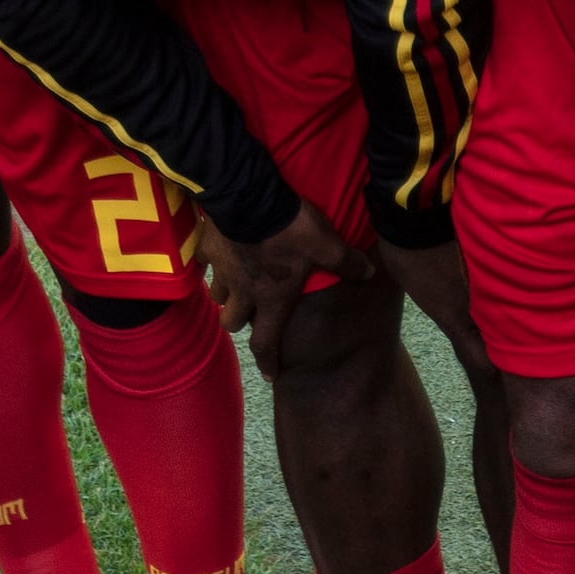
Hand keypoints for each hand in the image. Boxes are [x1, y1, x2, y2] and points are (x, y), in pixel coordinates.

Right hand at [190, 205, 365, 370]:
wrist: (249, 198)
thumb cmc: (290, 231)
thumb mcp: (326, 246)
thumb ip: (347, 262)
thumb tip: (369, 273)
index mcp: (271, 300)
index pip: (265, 343)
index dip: (267, 362)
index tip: (269, 375)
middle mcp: (243, 292)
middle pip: (231, 323)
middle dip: (240, 323)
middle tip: (251, 316)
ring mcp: (222, 271)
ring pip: (216, 296)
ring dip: (226, 296)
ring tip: (237, 284)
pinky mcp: (209, 249)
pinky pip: (205, 262)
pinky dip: (213, 261)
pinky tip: (221, 251)